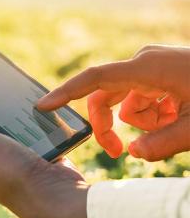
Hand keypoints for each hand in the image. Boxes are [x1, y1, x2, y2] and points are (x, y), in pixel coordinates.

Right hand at [37, 45, 189, 160]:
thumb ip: (160, 146)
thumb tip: (132, 153)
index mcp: (147, 69)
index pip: (94, 80)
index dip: (65, 94)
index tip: (42, 107)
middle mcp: (144, 63)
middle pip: (106, 97)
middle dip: (110, 126)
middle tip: (118, 154)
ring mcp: (154, 67)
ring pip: (128, 103)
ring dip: (144, 123)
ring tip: (176, 127)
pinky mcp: (162, 73)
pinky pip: (144, 99)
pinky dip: (156, 115)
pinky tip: (179, 117)